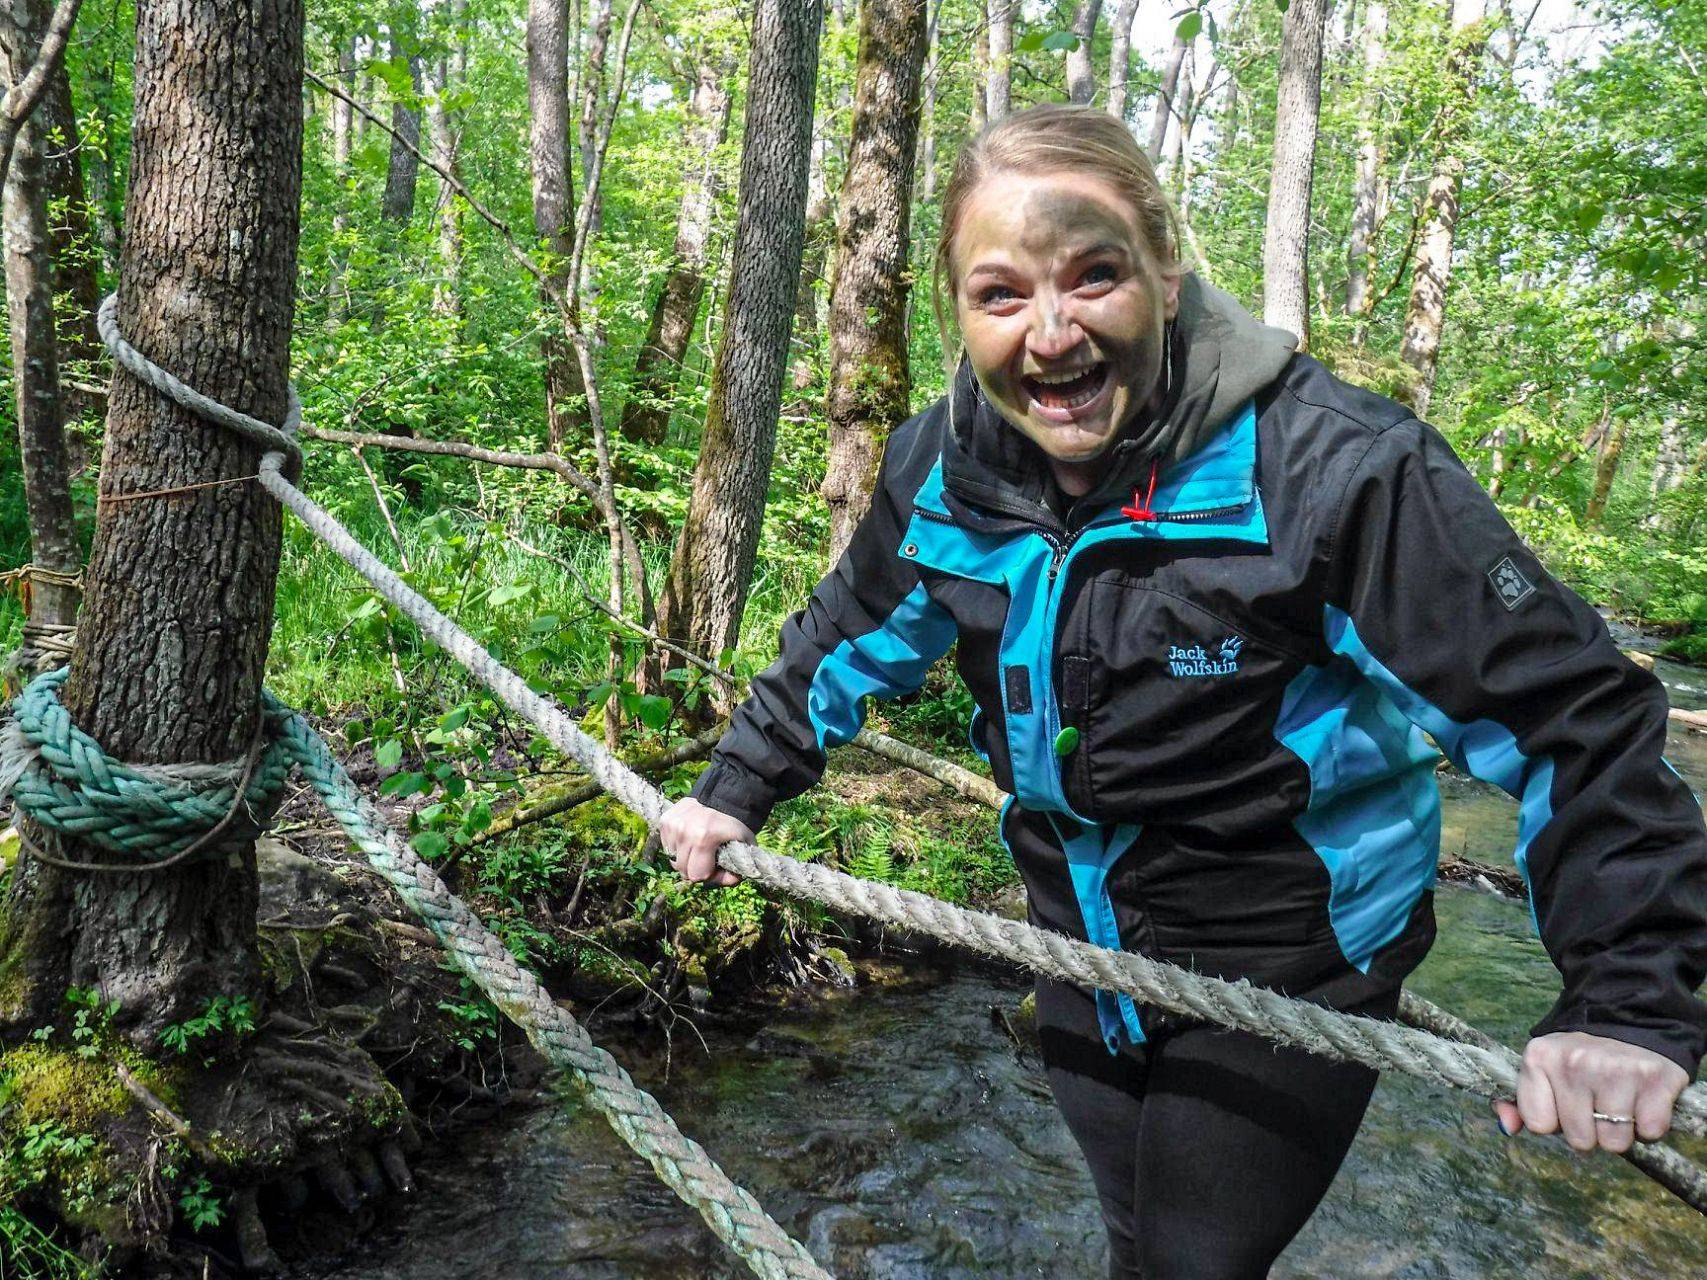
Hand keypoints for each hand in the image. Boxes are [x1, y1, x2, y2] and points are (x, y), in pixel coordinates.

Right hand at [658, 797, 751, 887]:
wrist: (721, 797)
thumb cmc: (734, 825)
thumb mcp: (744, 846)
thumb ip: (736, 869)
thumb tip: (729, 881)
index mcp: (704, 838)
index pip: (696, 875)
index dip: (709, 875)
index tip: (716, 867)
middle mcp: (685, 831)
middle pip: (682, 869)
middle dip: (695, 868)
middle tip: (707, 859)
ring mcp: (673, 825)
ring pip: (673, 859)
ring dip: (685, 858)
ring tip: (698, 847)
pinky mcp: (665, 820)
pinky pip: (667, 846)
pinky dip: (678, 847)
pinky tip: (689, 838)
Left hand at [1492, 1031, 1688, 1152]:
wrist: (1632, 1023)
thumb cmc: (1582, 1059)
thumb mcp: (1543, 1069)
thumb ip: (1520, 1103)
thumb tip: (1507, 1127)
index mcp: (1539, 1057)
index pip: (1539, 1124)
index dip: (1556, 1123)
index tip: (1566, 1105)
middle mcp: (1573, 1061)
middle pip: (1579, 1140)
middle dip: (1591, 1131)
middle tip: (1598, 1105)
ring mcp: (1615, 1069)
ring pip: (1615, 1142)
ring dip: (1622, 1132)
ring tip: (1621, 1104)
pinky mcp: (1654, 1078)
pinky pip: (1650, 1132)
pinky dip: (1650, 1127)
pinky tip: (1644, 1104)